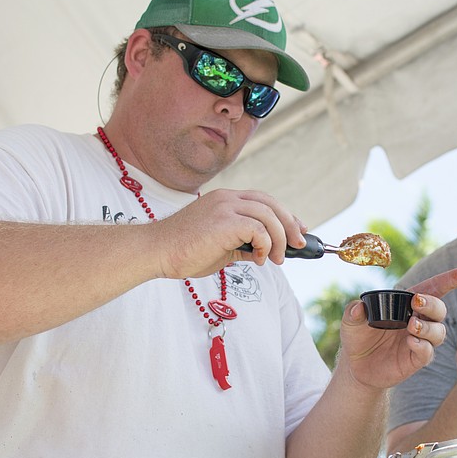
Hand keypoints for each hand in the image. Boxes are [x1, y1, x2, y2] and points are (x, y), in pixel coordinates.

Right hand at [151, 189, 306, 278]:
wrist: (157, 252)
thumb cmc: (184, 252)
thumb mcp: (220, 247)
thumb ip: (241, 244)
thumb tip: (263, 252)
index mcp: (225, 200)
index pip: (263, 200)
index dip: (284, 214)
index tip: (298, 229)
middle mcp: (227, 198)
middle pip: (271, 204)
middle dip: (290, 224)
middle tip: (299, 244)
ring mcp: (225, 207)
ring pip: (268, 216)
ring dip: (278, 239)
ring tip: (276, 259)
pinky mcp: (224, 221)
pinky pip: (258, 229)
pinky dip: (264, 244)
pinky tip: (258, 259)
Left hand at [338, 266, 456, 389]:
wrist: (356, 367)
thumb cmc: (357, 338)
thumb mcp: (350, 322)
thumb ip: (353, 312)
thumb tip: (359, 307)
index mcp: (405, 304)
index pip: (433, 288)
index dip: (452, 279)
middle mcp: (418, 320)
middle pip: (439, 308)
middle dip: (432, 304)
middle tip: (417, 303)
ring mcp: (419, 340)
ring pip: (439, 331)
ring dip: (428, 327)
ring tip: (412, 326)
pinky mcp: (416, 359)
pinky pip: (428, 352)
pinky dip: (423, 346)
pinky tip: (411, 343)